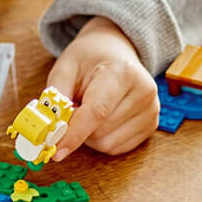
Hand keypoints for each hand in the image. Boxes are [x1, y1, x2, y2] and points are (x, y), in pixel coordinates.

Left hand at [47, 17, 158, 159]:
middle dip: (78, 128)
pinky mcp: (152, 125)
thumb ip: (55, 99)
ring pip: (107, 144)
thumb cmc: (89, 59)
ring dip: (89, 135)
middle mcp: (143, 91)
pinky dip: (102, 140)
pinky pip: (117, 148)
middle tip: (73, 108)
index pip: (97, 112)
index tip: (56, 151)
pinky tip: (102, 119)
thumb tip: (50, 132)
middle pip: (100, 132)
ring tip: (90, 109)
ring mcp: (151, 110)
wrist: (115, 51)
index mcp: (122, 72)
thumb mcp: (65, 67)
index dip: (74, 134)